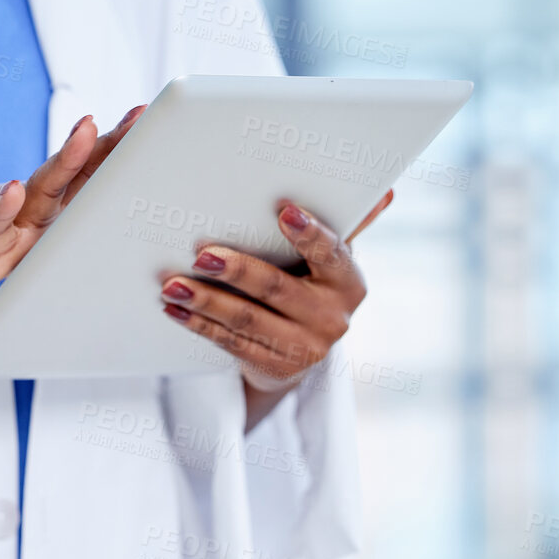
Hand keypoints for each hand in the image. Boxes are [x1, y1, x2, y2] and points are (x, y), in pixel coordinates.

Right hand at [0, 105, 142, 397]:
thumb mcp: (27, 229)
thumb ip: (63, 219)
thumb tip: (111, 210)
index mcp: (47, 207)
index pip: (89, 174)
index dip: (117, 148)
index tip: (144, 115)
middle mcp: (31, 209)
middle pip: (74, 174)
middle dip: (108, 146)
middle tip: (137, 117)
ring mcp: (6, 227)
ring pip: (40, 194)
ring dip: (64, 161)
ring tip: (86, 130)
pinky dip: (1, 211)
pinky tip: (12, 190)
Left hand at [158, 191, 393, 412]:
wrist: (303, 347)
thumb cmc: (313, 284)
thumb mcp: (331, 259)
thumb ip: (349, 224)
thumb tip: (386, 191)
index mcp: (349, 283)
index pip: (330, 254)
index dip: (309, 234)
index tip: (284, 211)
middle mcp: (333, 318)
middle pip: (278, 289)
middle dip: (237, 271)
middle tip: (201, 254)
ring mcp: (305, 348)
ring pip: (248, 321)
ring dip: (206, 302)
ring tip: (173, 285)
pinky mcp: (276, 367)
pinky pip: (231, 343)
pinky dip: (200, 325)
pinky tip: (175, 309)